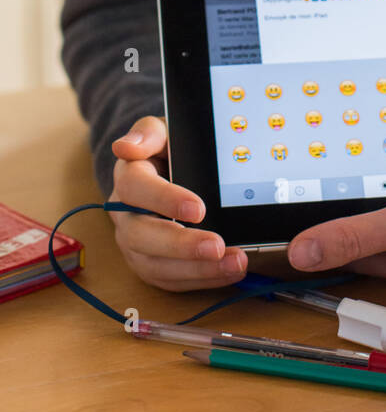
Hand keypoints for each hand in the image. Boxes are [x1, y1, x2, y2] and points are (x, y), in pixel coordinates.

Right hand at [109, 115, 248, 290]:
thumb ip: (148, 133)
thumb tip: (127, 146)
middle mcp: (125, 215)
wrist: (170, 169)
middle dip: (181, 245)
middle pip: (141, 236)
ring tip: (234, 263)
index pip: (136, 188)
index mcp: (128, 177)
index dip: (164, 200)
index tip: (198, 209)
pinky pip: (171, 280)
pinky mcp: (151, 265)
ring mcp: (136, 244)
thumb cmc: (169, 150)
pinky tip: (228, 272)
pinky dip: (201, 280)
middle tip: (217, 246)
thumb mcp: (162, 131)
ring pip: (156, 266)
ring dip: (196, 269)